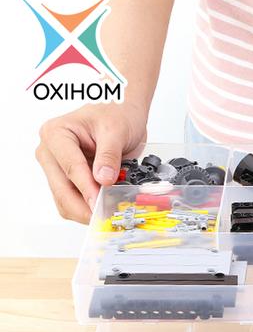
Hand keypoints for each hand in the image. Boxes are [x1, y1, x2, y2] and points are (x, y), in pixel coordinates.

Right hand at [36, 102, 147, 222]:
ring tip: (108, 214)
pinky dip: (87, 209)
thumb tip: (103, 179)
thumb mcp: (116, 131)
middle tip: (105, 217)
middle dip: (84, 207)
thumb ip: (109, 155)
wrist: (122, 115)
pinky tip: (103, 209)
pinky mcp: (68, 180)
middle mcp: (51, 152)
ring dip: (85, 211)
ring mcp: (58, 168)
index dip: (86, 188)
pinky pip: (73, 202)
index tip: (99, 203)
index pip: (70, 167)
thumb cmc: (115, 115)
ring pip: (64, 200)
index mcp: (56, 134)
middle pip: (62, 189)